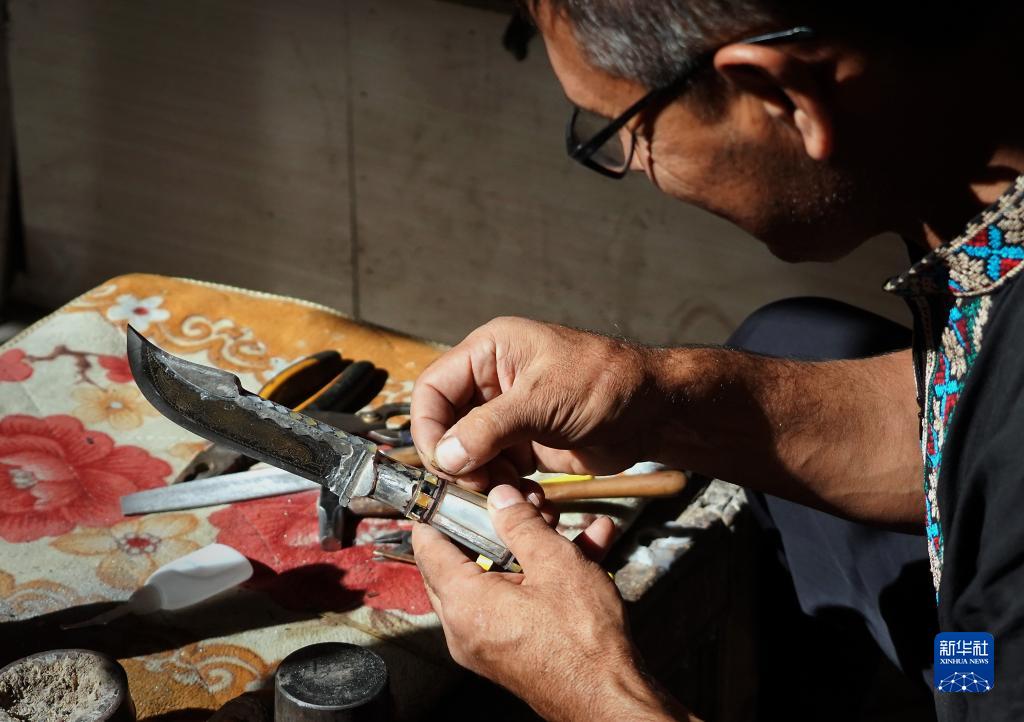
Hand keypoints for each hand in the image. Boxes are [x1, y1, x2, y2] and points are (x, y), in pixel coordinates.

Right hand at [411, 317, 658, 490]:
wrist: (655, 413)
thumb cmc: (605, 383)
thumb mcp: (543, 400)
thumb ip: (489, 428)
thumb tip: (444, 457)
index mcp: (490, 352)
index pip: (433, 389)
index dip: (428, 427)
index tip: (441, 462)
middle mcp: (492, 383)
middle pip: (446, 426)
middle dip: (456, 459)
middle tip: (474, 484)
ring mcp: (508, 416)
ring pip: (469, 454)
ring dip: (481, 480)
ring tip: (504, 494)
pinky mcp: (525, 445)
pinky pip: (497, 472)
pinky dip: (504, 490)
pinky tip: (526, 499)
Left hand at [412, 484, 684, 721]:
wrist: (611, 698)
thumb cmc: (583, 640)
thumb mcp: (554, 563)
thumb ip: (520, 524)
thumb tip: (499, 498)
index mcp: (464, 603)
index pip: (428, 546)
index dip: (437, 510)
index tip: (450, 489)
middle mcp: (465, 626)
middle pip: (462, 560)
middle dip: (492, 525)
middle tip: (517, 500)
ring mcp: (487, 641)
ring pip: (497, 578)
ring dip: (527, 546)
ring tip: (559, 518)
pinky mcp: (511, 650)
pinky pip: (515, 601)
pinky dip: (541, 576)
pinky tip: (585, 546)